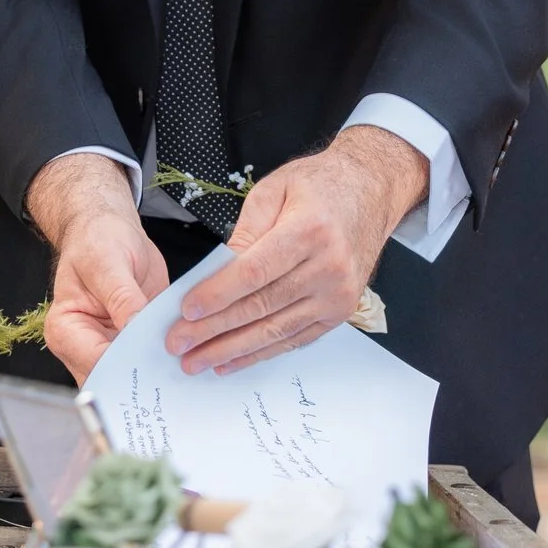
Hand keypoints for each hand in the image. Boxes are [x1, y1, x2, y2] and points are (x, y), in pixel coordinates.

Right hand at [29, 154, 168, 380]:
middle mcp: (83, 345)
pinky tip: (191, 351)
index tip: (159, 360)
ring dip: (160, 371)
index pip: (96, 361)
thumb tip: (134, 327)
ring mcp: (109, 346)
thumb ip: (121, 296)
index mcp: (66, 329)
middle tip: (179, 368)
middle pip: (114, 377)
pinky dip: (169, 357)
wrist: (110, 230)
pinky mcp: (132, 342)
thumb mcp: (108, 261)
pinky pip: (150, 359)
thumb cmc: (98, 239)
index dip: (128, 365)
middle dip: (145, 376)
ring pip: (134, 375)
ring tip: (190, 362)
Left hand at [167, 126, 426, 376]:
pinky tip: (232, 361)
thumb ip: (245, 230)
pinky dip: (260, 353)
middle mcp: (328, 267)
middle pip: (261, 306)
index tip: (185, 311)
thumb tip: (216, 272)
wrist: (369, 192)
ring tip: (197, 361)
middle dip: (214, 329)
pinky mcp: (339, 312)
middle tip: (178, 344)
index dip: (217, 295)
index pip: (254, 272)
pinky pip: (294, 339)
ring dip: (232, 350)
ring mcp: (337, 295)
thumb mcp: (275, 189)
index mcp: (310, 231)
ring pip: (276, 331)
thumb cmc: (319, 186)